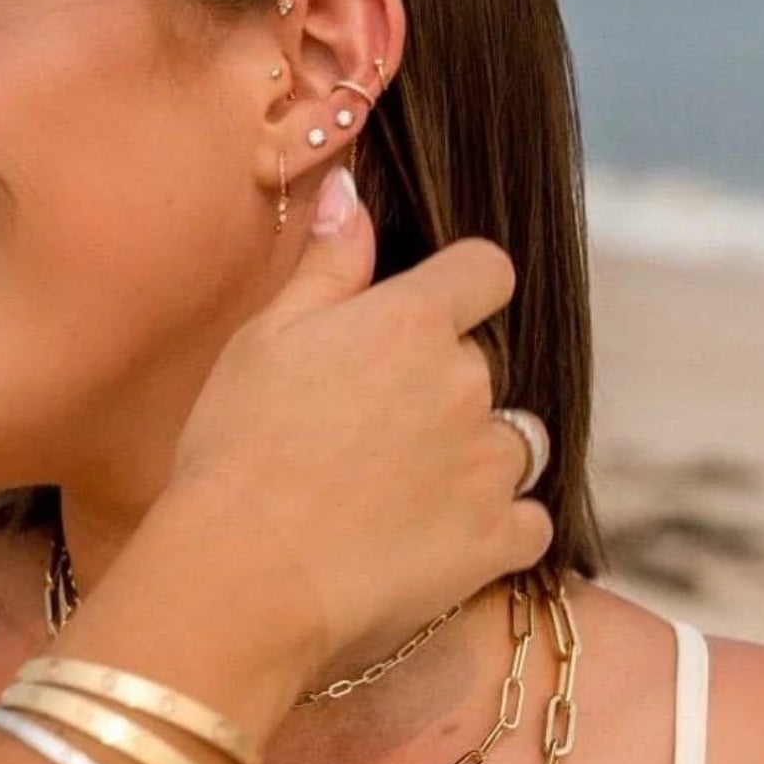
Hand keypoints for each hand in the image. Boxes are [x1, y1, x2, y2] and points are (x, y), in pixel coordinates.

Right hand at [160, 168, 553, 680]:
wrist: (243, 572)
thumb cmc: (235, 449)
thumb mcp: (265, 339)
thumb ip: (327, 265)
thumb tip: (353, 191)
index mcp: (413, 321)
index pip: (486, 271)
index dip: (461, 291)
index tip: (427, 320)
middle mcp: (468, 383)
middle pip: (489, 365)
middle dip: (448, 388)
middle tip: (373, 432)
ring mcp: (489, 465)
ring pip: (515, 442)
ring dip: (476, 457)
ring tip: (402, 491)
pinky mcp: (495, 540)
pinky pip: (528, 521)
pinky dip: (497, 528)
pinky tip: (437, 539)